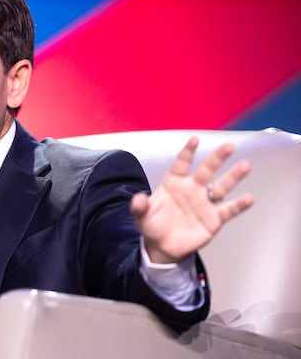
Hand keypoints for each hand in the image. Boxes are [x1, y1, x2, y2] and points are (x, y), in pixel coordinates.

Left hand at [130, 136, 253, 263]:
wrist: (162, 246)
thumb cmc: (152, 225)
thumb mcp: (141, 215)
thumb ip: (139, 206)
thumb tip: (138, 199)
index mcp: (174, 183)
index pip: (181, 163)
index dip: (188, 152)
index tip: (194, 140)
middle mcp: (192, 189)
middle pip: (206, 170)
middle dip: (217, 158)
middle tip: (228, 146)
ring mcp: (204, 203)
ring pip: (221, 187)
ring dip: (233, 176)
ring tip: (245, 166)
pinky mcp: (213, 219)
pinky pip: (228, 210)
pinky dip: (239, 205)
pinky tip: (249, 198)